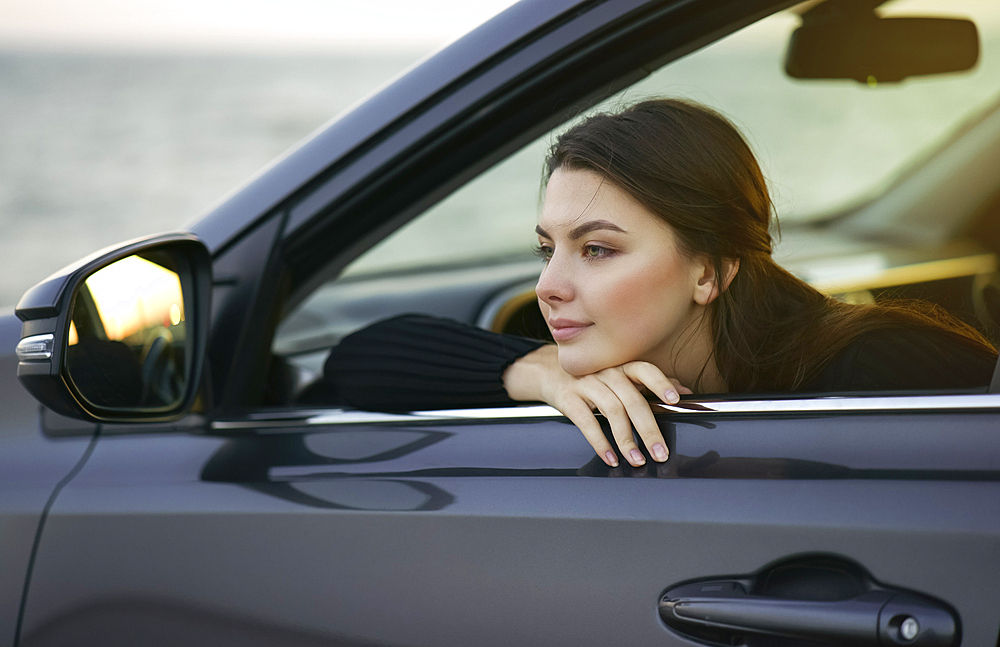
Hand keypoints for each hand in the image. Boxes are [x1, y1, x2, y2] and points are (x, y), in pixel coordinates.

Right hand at [502, 345, 690, 466]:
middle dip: (649, 429)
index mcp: (622, 366)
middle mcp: (606, 372)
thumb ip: (651, 382)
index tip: (675, 400)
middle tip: (661, 453)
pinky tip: (610, 458)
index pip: (644, 370)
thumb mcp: (620, 374)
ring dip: (626, 440)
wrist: (549, 370)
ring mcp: (586, 384)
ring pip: (612, 412)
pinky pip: (586, 422)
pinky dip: (600, 442)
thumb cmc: (594, 376)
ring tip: (637, 460)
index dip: (660, 383)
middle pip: (632, 400)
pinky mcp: (569, 399)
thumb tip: (684, 391)